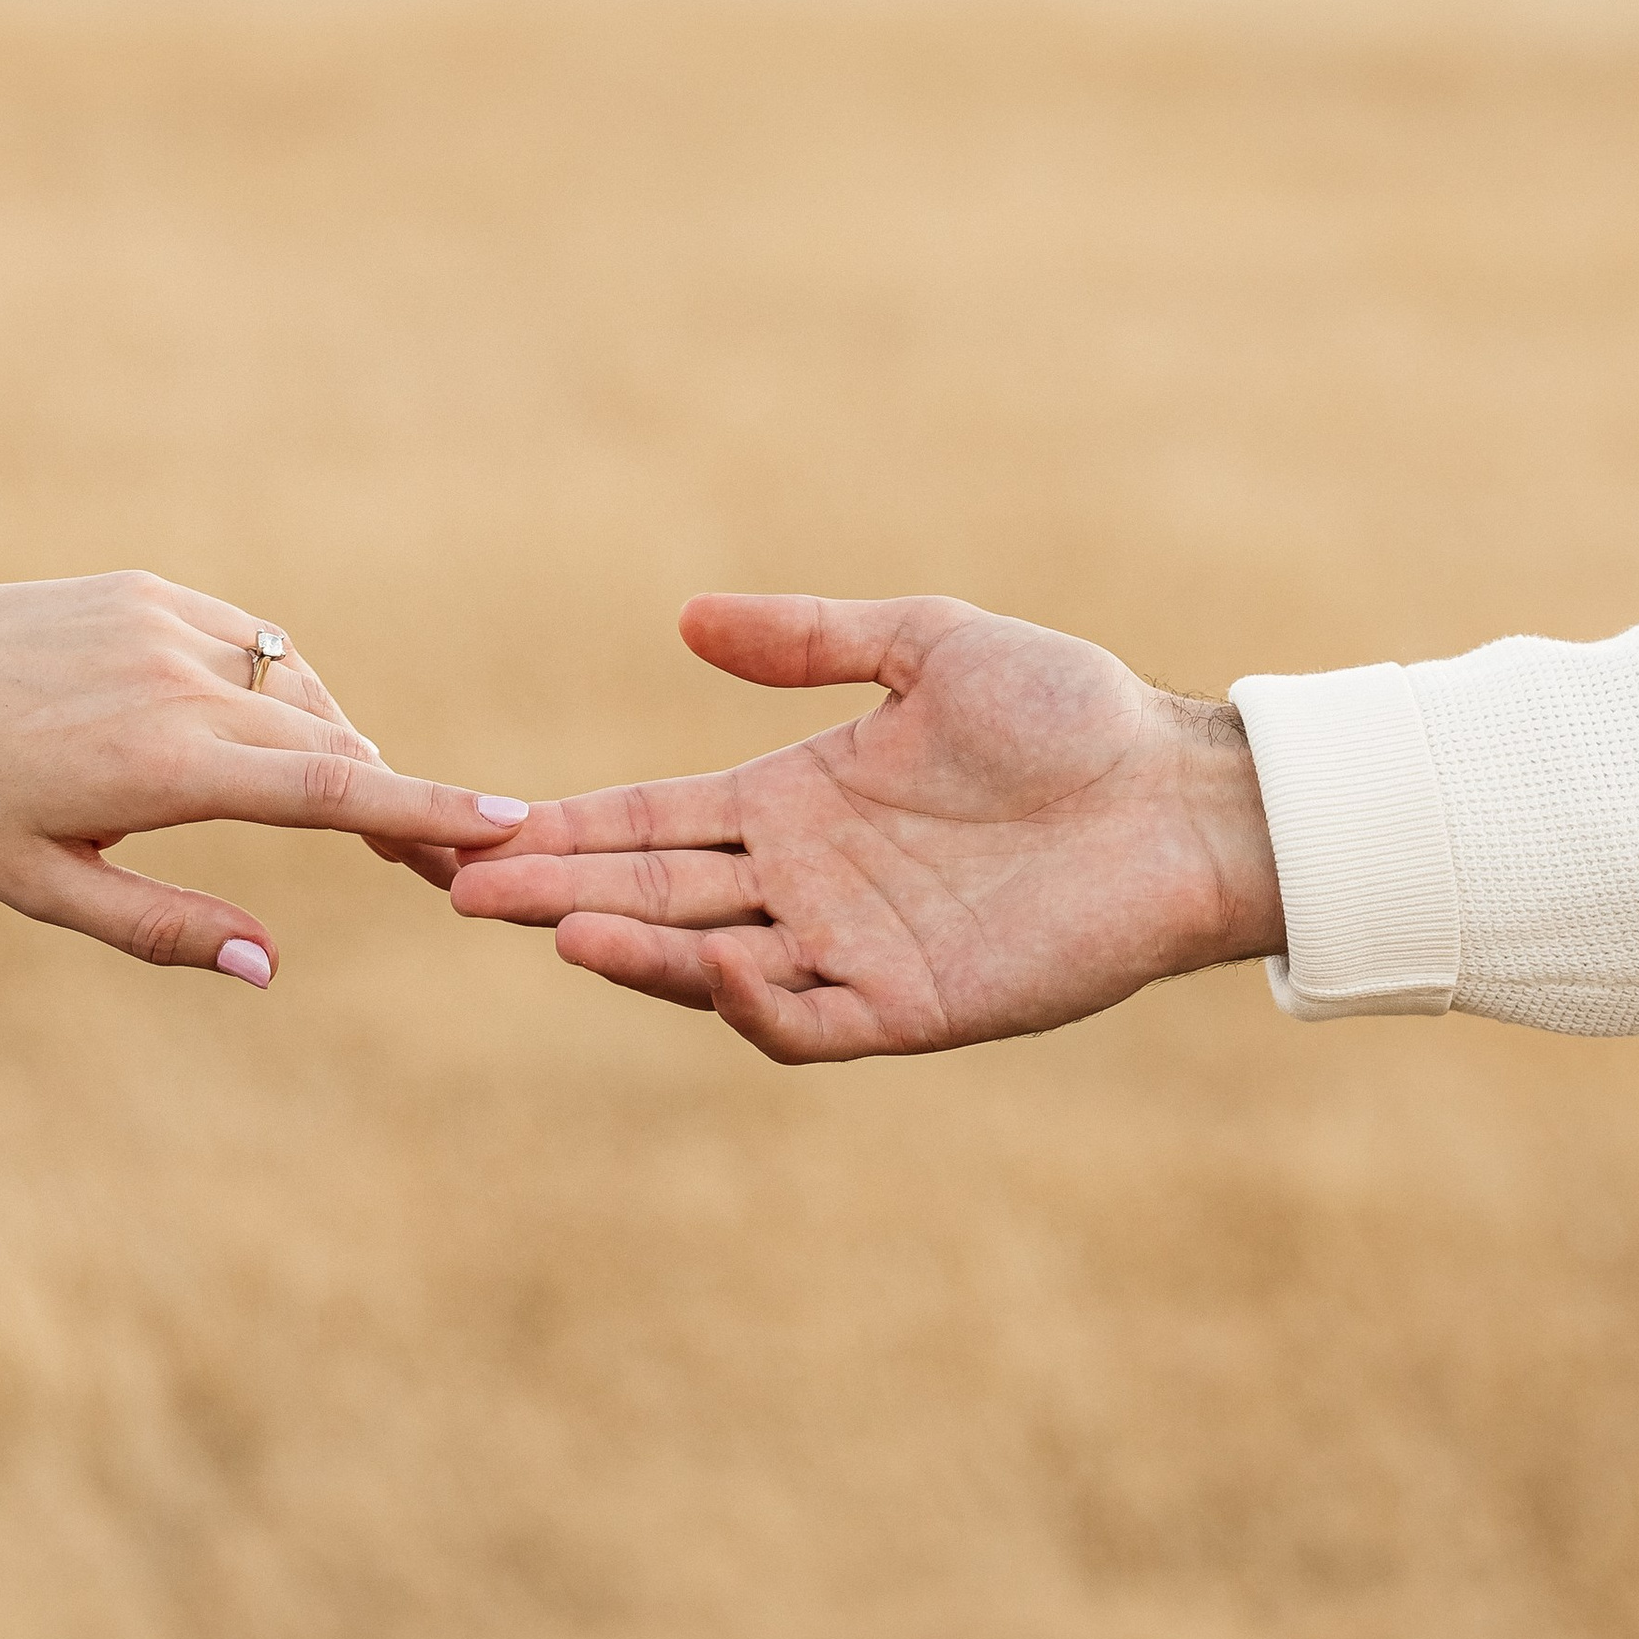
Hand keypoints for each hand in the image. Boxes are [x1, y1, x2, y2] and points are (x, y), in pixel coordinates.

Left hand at [0, 571, 528, 984]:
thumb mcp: (38, 888)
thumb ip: (160, 926)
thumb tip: (267, 965)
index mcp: (158, 763)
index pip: (328, 791)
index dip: (426, 810)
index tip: (509, 823)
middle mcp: (178, 681)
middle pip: (332, 744)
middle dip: (398, 800)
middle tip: (445, 859)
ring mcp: (168, 623)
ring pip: (300, 691)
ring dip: (338, 750)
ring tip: (354, 810)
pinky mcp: (150, 591)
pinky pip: (255, 644)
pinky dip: (285, 693)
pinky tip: (275, 737)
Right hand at [449, 591, 1280, 1061]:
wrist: (1181, 793)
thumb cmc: (1070, 712)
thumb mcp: (927, 644)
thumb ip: (809, 636)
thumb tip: (685, 620)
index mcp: (793, 802)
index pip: (650, 820)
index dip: (566, 828)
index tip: (476, 829)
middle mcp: (804, 883)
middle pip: (653, 890)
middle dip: (556, 889)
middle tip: (457, 884)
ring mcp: (850, 950)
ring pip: (707, 961)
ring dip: (633, 947)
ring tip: (557, 924)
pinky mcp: (910, 1006)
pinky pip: (805, 1019)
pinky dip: (746, 1001)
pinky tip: (708, 960)